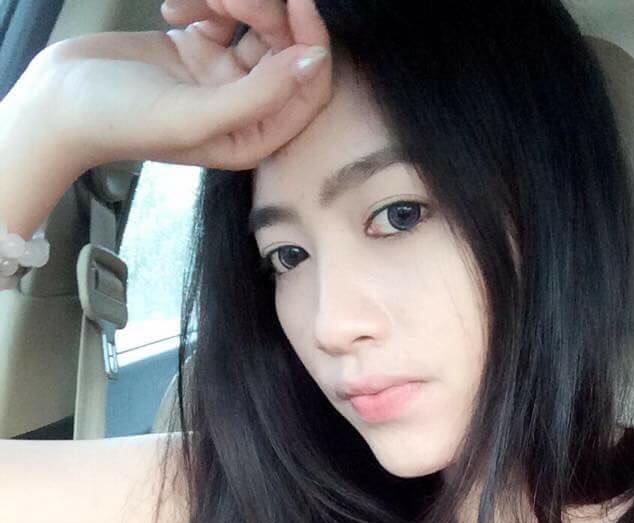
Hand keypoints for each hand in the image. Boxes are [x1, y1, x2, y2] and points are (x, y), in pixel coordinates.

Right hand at [26, 0, 331, 170]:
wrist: (60, 100)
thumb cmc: (122, 120)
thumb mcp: (195, 115)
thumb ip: (259, 95)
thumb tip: (313, 63)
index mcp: (251, 137)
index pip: (307, 92)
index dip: (311, 46)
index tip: (297, 5)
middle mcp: (243, 109)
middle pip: (285, 50)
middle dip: (264, 14)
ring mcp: (221, 77)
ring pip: (256, 25)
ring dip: (233, 1)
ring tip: (193, 3)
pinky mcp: (198, 47)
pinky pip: (224, 12)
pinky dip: (205, 0)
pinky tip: (172, 8)